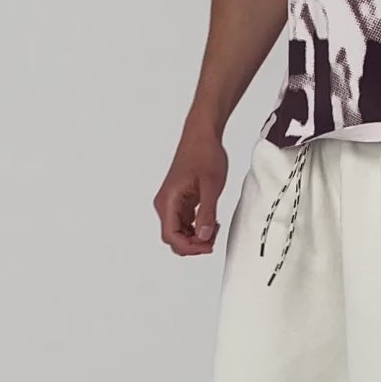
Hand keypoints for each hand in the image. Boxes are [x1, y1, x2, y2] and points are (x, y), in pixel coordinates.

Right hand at [154, 125, 228, 255]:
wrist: (202, 135)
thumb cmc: (203, 153)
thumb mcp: (210, 186)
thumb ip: (207, 213)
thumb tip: (204, 236)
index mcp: (168, 200)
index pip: (171, 236)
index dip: (190, 247)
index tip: (208, 245)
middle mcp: (166, 203)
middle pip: (174, 237)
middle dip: (193, 243)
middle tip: (213, 239)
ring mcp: (172, 202)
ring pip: (180, 231)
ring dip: (196, 236)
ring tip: (214, 228)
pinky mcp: (180, 200)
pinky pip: (185, 222)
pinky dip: (198, 227)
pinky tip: (211, 221)